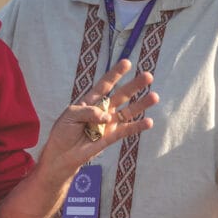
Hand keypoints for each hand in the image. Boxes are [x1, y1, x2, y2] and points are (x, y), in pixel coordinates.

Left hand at [35, 59, 158, 176]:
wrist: (62, 154)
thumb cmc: (63, 131)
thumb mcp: (70, 115)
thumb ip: (88, 112)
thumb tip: (107, 117)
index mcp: (92, 101)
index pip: (105, 84)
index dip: (116, 74)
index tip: (127, 63)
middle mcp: (103, 110)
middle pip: (122, 95)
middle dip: (135, 85)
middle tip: (148, 76)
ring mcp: (109, 123)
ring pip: (129, 111)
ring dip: (142, 104)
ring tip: (154, 97)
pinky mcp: (112, 137)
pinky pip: (127, 130)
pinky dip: (138, 126)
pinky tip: (149, 122)